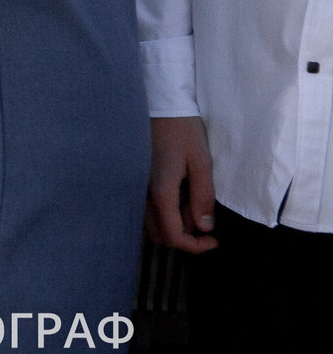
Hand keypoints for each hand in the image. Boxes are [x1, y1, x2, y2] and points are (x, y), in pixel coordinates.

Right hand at [146, 116, 217, 252]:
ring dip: (176, 224)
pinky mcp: (141, 181)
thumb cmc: (183, 132)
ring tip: (196, 205)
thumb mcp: (201, 163)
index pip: (172, 235)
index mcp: (161, 192)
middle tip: (206, 223)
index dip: (194, 246)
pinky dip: (169, 213)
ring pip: (153, 223)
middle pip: (159, 235)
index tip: (214, 241)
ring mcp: (140, 188)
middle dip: (184, 237)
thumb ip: (202, 197)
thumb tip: (204, 227)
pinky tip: (183, 196)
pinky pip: (151, 209)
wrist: (162, 107)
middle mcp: (144, 194)